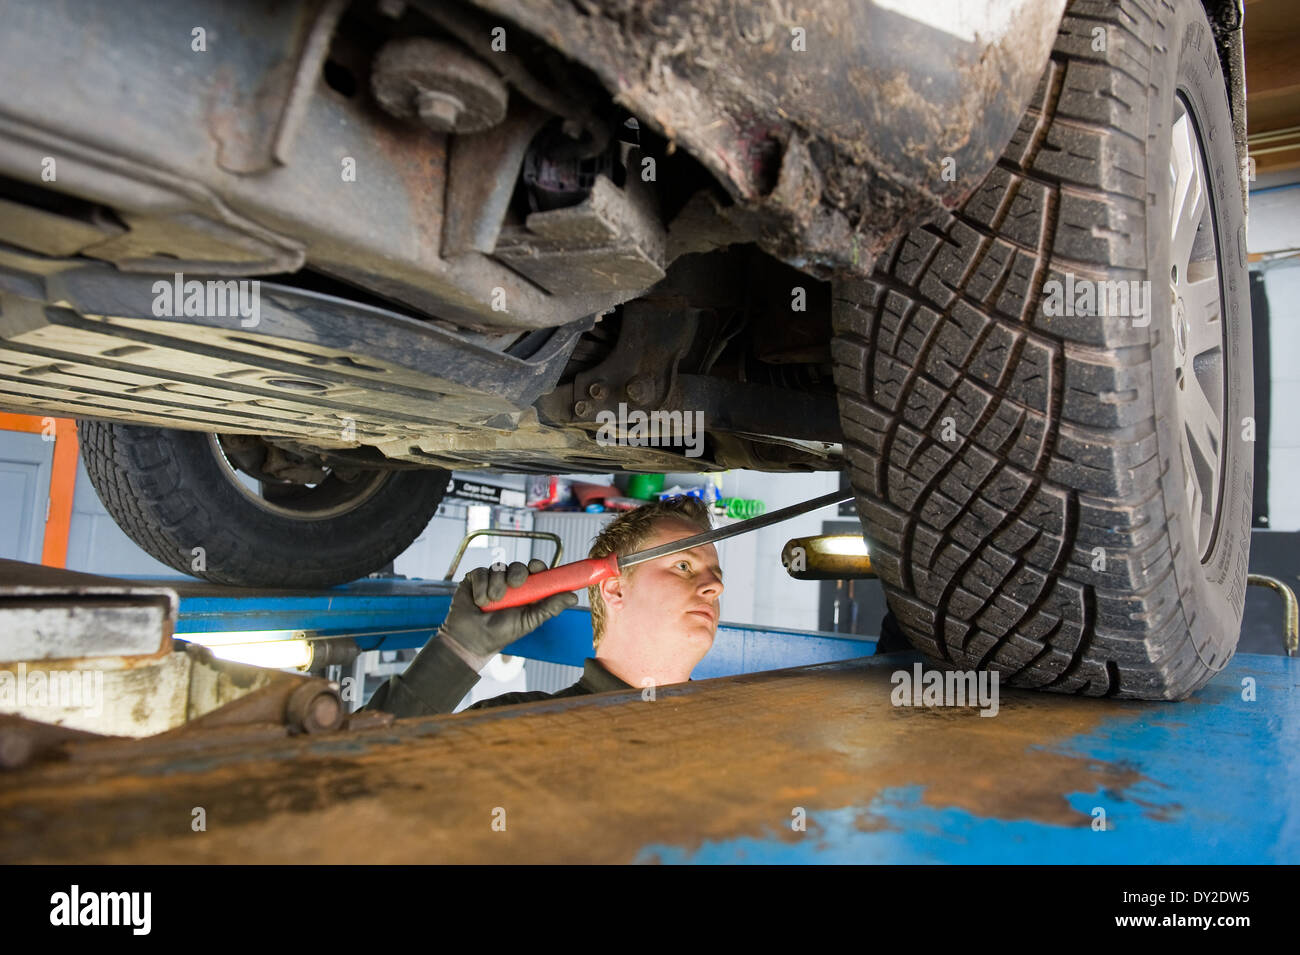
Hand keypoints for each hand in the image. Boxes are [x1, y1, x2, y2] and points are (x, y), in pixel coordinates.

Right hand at [439, 559, 577, 661]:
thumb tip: (573, 597)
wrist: (472, 640)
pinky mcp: (474, 579)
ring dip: (496, 585)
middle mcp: (509, 583)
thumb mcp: (529, 621)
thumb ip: (550, 607)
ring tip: (491, 603)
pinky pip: (480, 572)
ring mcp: (492, 579)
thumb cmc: (501, 633)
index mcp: (526, 591)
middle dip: (518, 573)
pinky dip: (481, 587)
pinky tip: (480, 601)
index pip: (536, 571)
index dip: (538, 566)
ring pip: (499, 568)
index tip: (537, 568)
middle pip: (519, 566)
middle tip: (514, 585)